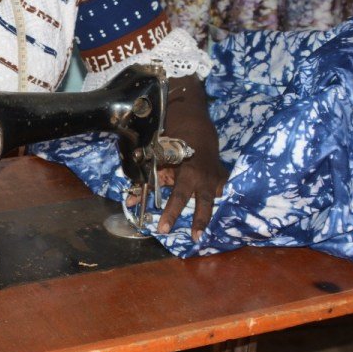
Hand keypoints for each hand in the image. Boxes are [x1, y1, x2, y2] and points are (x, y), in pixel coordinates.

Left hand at [127, 75, 226, 239]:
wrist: (193, 112)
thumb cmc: (171, 132)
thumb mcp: (157, 155)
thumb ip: (146, 179)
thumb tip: (131, 202)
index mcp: (188, 171)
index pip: (178, 198)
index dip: (170, 214)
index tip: (163, 229)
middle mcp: (204, 176)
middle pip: (202, 204)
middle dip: (198, 221)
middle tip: (194, 239)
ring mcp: (215, 174)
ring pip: (214, 198)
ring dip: (207, 215)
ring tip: (203, 232)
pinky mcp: (221, 170)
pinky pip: (221, 187)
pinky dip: (218, 195)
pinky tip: (217, 205)